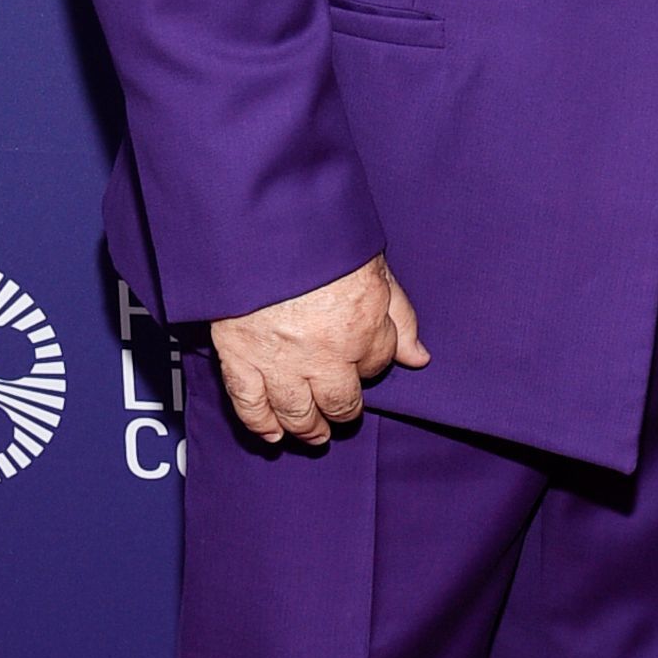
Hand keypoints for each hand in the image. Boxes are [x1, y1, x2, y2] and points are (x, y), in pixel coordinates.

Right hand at [210, 254, 427, 448]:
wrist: (258, 222)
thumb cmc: (319, 236)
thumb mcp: (374, 268)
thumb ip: (398, 317)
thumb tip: (418, 357)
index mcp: (359, 328)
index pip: (376, 364)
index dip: (373, 362)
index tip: (363, 357)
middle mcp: (320, 354)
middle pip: (339, 402)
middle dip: (344, 411)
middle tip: (342, 416)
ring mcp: (276, 360)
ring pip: (296, 412)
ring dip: (308, 429)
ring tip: (314, 435)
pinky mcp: (238, 356)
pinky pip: (249, 404)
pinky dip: (260, 425)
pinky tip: (272, 435)